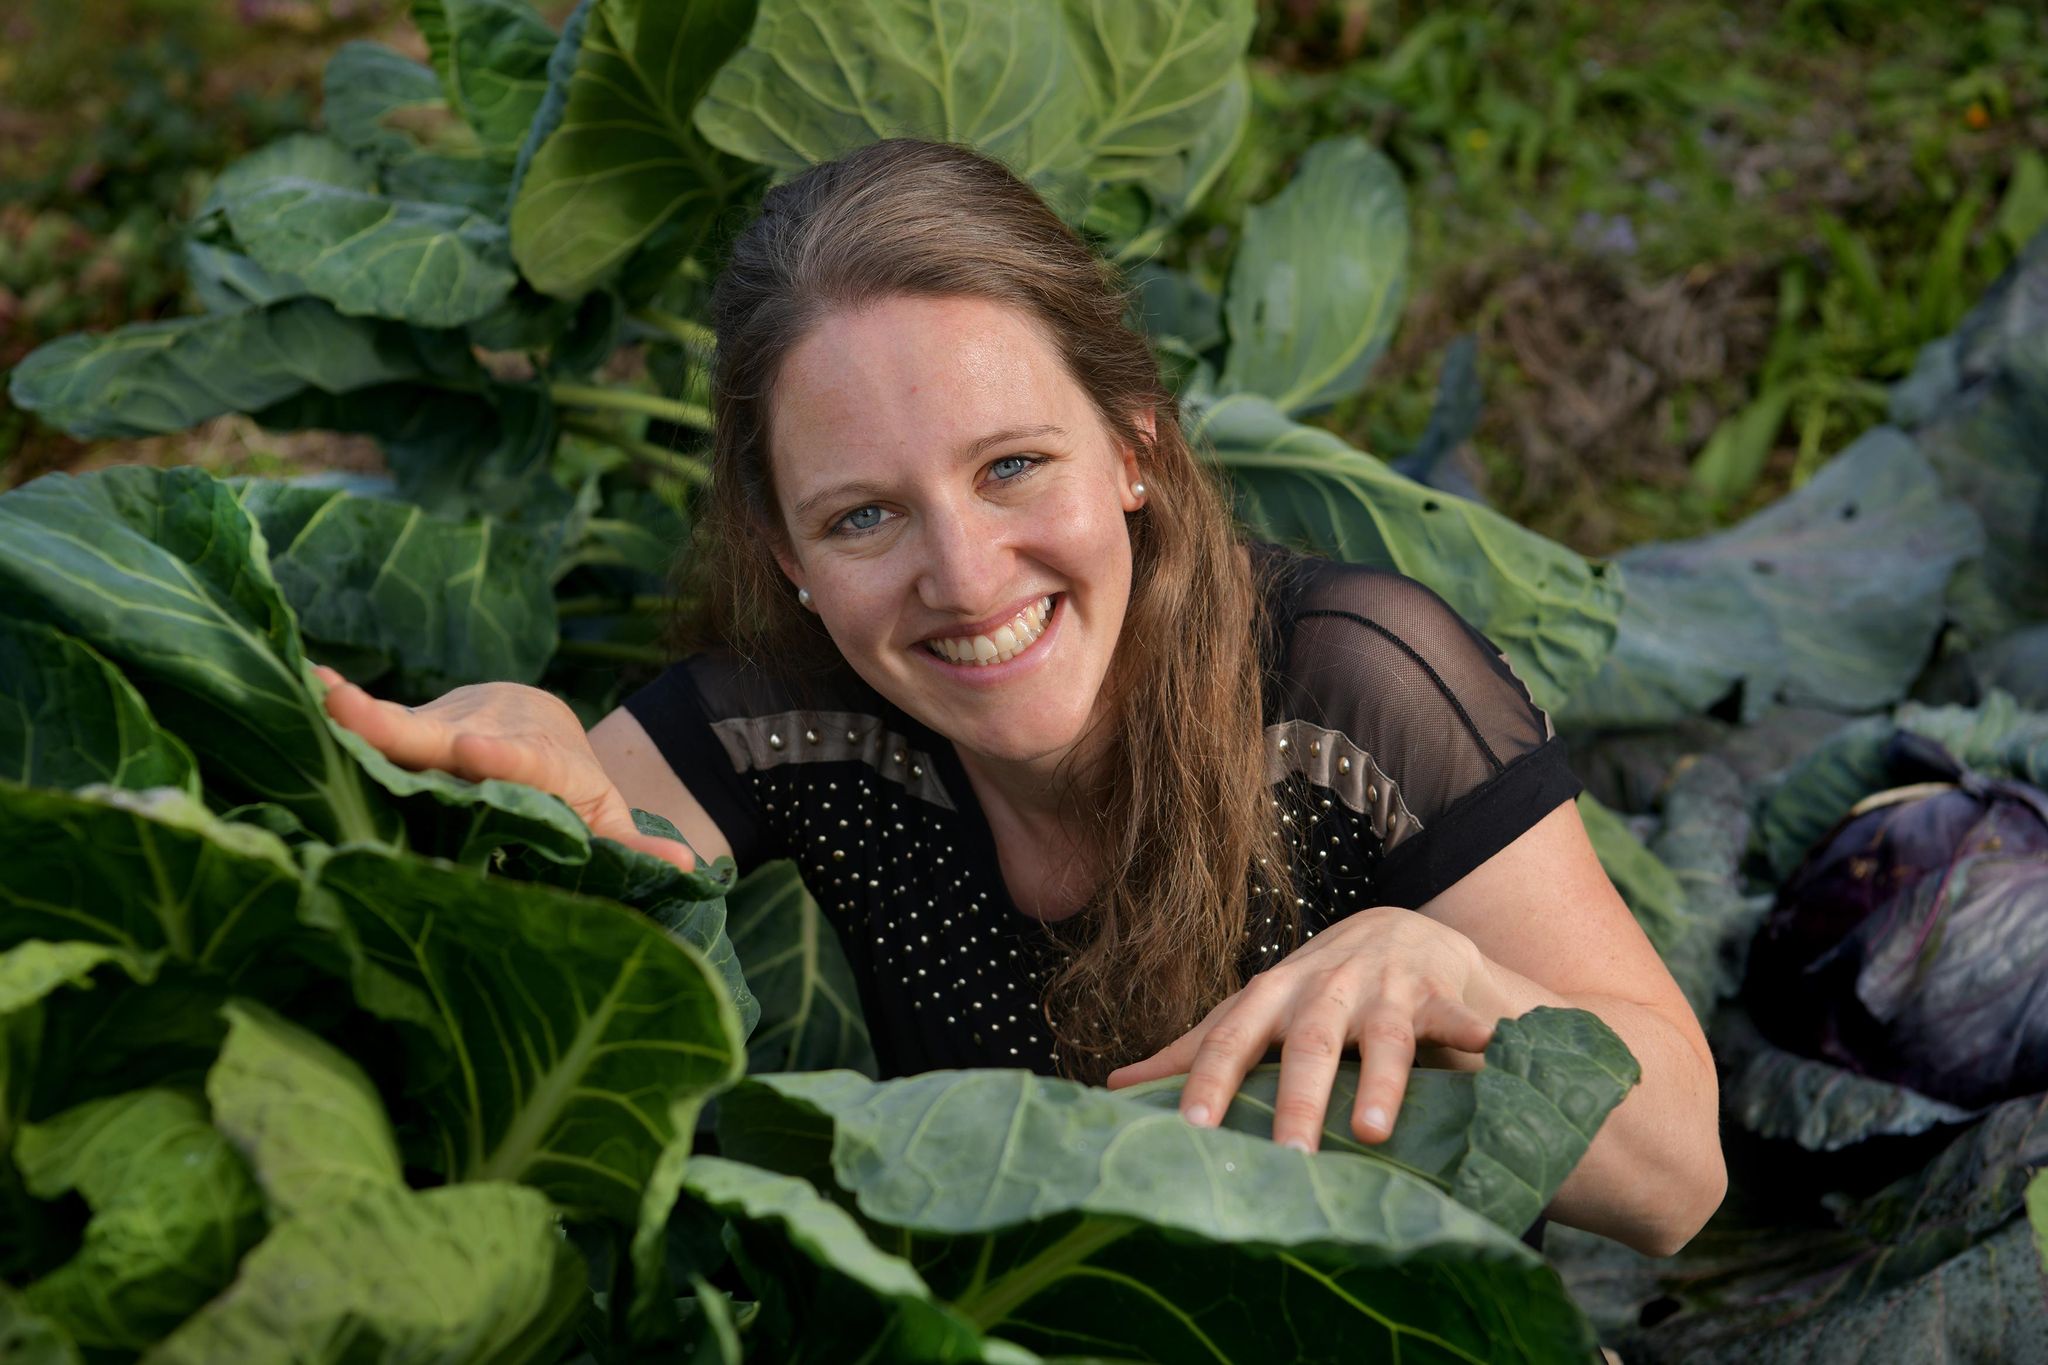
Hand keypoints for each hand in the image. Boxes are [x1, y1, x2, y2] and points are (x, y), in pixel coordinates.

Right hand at [313, 666, 702, 873]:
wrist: (535, 722)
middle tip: (349, 708)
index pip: (514, 760)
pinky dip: (337, 707)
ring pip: (399, 728)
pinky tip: (300, 682)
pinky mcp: (408, 734)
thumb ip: (633, 842)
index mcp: (532, 761)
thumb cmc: (571, 784)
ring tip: (314, 695)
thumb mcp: (604, 813)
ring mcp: (440, 730)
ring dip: (356, 715)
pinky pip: (372, 727)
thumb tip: (692, 868)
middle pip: (438, 735)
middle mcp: (480, 737)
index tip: (471, 750)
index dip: (495, 757)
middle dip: (398, 726)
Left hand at [1103, 907, 1496, 1150]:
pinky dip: (1476, 1032)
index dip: (1209, 1080)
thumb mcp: (1253, 1016)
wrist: (1397, 933)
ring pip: (1381, 1037)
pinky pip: (1457, 1016)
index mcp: (1269, 998)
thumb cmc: (1310, 993)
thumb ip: (1193, 1052)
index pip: (1230, 1039)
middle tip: (1289, 1155)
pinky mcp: (1437, 993)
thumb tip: (1110, 1088)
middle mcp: (1322, 989)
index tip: (1191, 1128)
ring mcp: (1382, 988)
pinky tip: (1491, 1050)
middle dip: (1297, 1099)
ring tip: (1373, 1132)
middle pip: (1307, 1044)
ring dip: (1379, 1080)